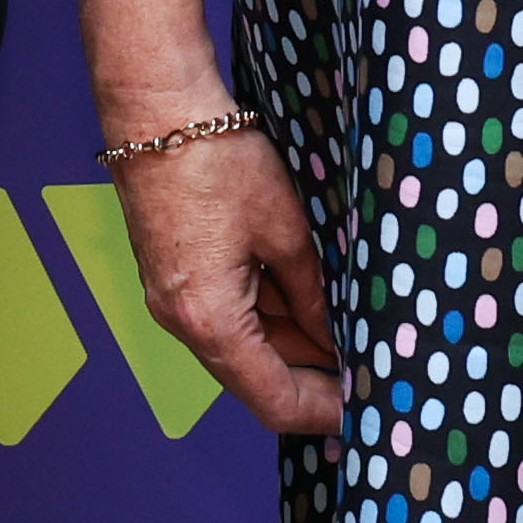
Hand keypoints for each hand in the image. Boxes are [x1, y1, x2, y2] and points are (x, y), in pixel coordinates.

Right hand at [102, 119, 346, 436]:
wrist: (154, 111)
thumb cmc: (215, 161)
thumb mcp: (285, 229)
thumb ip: (312, 292)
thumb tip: (335, 335)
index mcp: (209, 320)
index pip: (272, 399)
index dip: (322, 411)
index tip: (364, 408)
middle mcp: (182, 322)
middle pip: (256, 376)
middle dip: (313, 374)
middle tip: (368, 364)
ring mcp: (173, 299)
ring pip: (243, 344)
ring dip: (293, 341)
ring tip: (347, 325)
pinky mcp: (175, 274)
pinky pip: (227, 313)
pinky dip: (268, 314)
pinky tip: (307, 296)